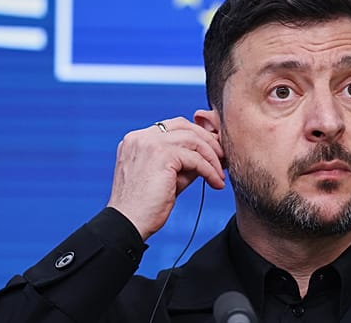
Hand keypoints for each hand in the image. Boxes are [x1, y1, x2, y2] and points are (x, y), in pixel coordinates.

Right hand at [107, 115, 224, 240]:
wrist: (127, 224)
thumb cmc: (145, 206)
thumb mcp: (167, 176)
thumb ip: (184, 161)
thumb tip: (212, 154)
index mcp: (137, 139)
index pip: (173, 126)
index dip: (196, 136)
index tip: (213, 151)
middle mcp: (141, 137)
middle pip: (185, 126)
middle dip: (208, 141)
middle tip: (223, 159)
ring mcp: (149, 144)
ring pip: (193, 140)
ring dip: (212, 157)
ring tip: (220, 175)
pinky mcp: (161, 156)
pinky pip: (195, 158)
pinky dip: (209, 170)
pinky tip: (216, 183)